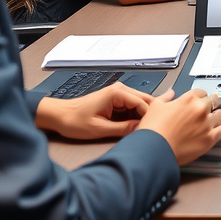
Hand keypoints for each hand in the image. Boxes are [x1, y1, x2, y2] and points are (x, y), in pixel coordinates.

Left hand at [35, 84, 154, 139]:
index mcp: (117, 93)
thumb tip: (141, 129)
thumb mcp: (100, 129)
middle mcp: (120, 89)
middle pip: (145, 100)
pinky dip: (138, 115)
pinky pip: (133, 106)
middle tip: (159, 126)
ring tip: (152, 126)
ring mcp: (119, 93)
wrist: (60, 115)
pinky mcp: (116, 99)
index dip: (149, 118)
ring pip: (141, 103)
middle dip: (152, 113)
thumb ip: (123, 128)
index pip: (143, 103)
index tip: (151, 130)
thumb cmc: (75, 121)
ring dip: (145, 115)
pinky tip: (141, 123)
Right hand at [138, 88, 220, 164]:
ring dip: (218, 116)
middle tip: (209, 108)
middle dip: (211, 104)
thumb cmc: (153, 130)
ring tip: (215, 119)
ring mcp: (206, 124)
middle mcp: (200, 109)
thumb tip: (170, 94)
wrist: (154, 150)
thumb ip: (165, 97)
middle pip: (214, 101)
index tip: (199, 101)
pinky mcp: (209, 139)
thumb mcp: (155, 106)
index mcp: (188, 99)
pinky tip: (218, 130)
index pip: (201, 92)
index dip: (200, 97)